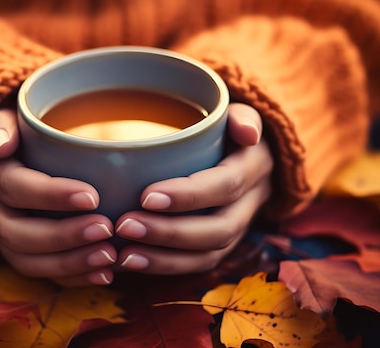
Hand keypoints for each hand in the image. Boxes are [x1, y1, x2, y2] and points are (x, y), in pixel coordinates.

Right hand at [0, 108, 116, 286]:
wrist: (0, 143)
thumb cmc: (17, 123)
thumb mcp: (5, 112)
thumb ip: (1, 123)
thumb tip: (1, 145)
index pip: (12, 186)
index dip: (49, 195)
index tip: (93, 196)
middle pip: (15, 232)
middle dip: (62, 236)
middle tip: (106, 229)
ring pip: (23, 258)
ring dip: (67, 263)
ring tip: (109, 256)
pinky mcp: (13, 246)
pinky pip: (34, 271)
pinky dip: (69, 277)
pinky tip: (102, 274)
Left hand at [114, 103, 272, 274]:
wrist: (243, 150)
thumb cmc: (226, 127)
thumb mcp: (236, 112)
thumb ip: (241, 116)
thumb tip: (247, 132)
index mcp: (255, 166)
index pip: (226, 186)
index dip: (189, 196)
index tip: (145, 197)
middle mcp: (253, 202)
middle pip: (219, 229)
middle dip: (170, 232)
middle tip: (125, 225)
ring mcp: (239, 227)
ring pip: (209, 255)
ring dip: (165, 259)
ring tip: (124, 254)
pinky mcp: (221, 244)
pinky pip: (197, 264)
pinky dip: (164, 267)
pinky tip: (129, 262)